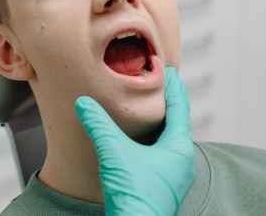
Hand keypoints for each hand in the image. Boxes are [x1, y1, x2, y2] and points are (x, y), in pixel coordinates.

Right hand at [75, 67, 194, 215]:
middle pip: (177, 124)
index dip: (173, 87)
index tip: (168, 69)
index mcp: (178, 149)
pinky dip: (152, 142)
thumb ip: (99, 125)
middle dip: (167, 103)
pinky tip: (139, 144)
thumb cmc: (135, 197)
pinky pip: (160, 157)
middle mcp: (180, 162)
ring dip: (160, 124)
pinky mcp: (160, 187)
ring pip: (169, 142)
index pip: (179, 108)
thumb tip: (85, 103)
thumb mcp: (114, 153)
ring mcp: (172, 177)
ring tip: (149, 111)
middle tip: (158, 85)